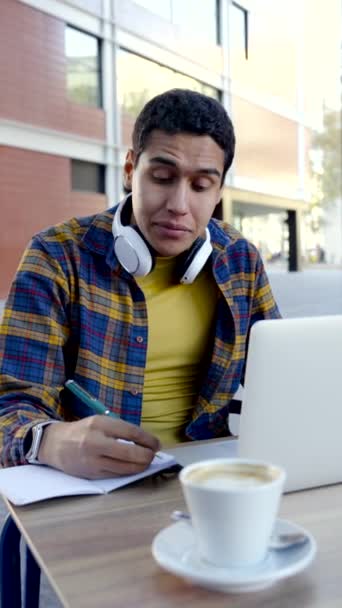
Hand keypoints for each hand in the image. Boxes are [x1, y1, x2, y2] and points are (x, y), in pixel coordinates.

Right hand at [38, 416, 160, 478]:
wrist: (56, 445)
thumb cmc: (83, 431)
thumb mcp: (100, 422)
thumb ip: (120, 430)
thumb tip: (146, 440)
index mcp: (100, 424)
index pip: (131, 432)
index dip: (148, 439)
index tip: (157, 443)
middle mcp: (96, 442)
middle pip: (130, 453)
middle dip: (147, 455)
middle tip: (153, 454)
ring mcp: (93, 460)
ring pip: (125, 468)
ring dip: (141, 466)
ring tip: (146, 461)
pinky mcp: (92, 474)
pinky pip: (117, 475)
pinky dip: (129, 471)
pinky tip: (134, 467)